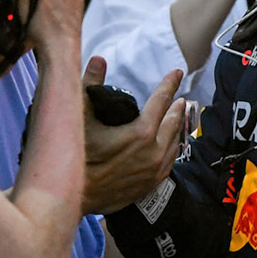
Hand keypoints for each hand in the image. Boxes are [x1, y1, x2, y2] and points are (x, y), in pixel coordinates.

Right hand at [83, 58, 185, 213]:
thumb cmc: (77, 157)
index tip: (177, 72)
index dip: (169, 83)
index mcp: (141, 132)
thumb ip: (90, 85)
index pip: (162, 100)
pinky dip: (172, 146)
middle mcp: (154, 151)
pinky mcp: (153, 182)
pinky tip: (170, 142)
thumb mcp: (80, 117)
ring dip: (176, 126)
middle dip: (176, 105)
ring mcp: (156, 169)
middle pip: (173, 121)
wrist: (76, 198)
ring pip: (175, 141)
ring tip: (177, 115)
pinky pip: (170, 160)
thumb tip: (98, 59)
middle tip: (179, 95)